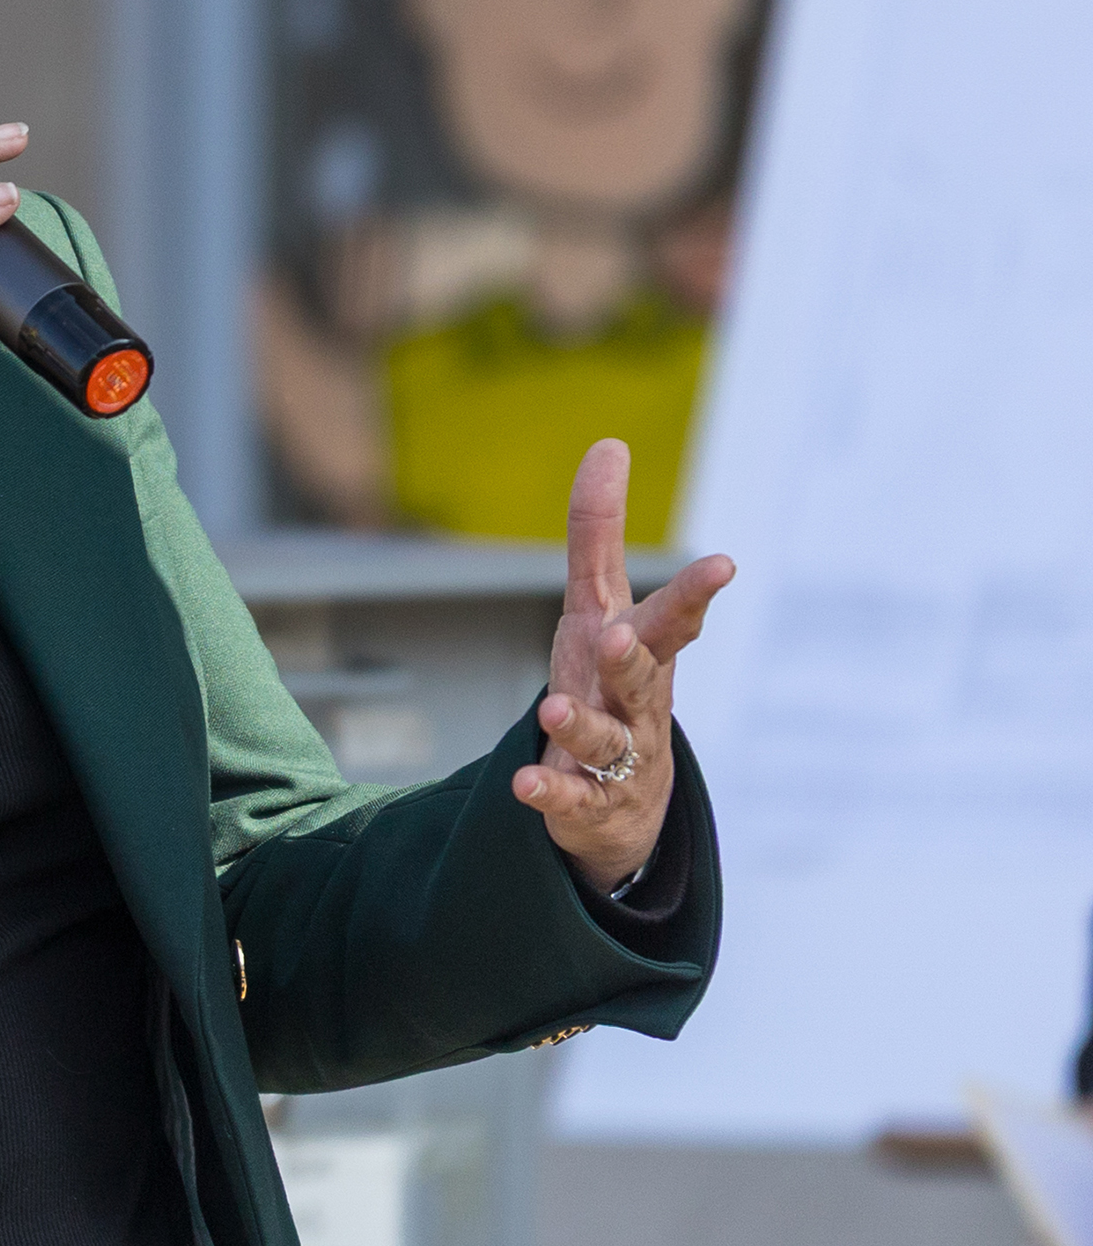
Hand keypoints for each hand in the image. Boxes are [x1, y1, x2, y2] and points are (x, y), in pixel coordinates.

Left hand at [512, 438, 734, 891]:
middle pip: (644, 677)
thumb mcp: (598, 604)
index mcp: (641, 650)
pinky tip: (522, 786)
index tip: (722, 565)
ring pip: (605, 739)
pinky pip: (568, 800)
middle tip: (622, 635)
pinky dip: (547, 794)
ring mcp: (618, 756)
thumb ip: (597, 531)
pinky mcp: (586, 803)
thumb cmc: (610, 682)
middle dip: (634, 656)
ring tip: (553, 709)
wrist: (623, 802)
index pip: (671, 616)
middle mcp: (637, 701)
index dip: (693, 592)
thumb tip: (610, 443)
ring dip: (580, 724)